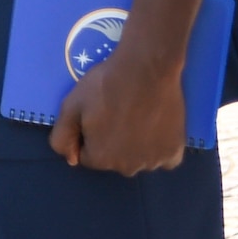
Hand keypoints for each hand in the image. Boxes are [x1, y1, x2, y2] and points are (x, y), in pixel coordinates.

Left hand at [49, 44, 188, 174]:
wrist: (146, 70)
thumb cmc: (104, 87)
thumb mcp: (70, 107)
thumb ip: (62, 137)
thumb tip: (71, 160)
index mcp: (101, 159)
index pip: (87, 155)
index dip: (87, 134)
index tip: (95, 115)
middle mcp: (128, 168)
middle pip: (113, 159)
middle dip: (110, 141)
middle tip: (115, 113)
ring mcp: (154, 162)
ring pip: (137, 158)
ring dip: (134, 144)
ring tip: (135, 115)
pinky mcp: (175, 153)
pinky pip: (162, 157)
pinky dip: (158, 145)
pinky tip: (154, 125)